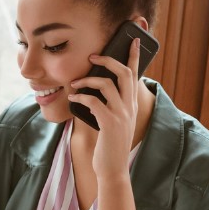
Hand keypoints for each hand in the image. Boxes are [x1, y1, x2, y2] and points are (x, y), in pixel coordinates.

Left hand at [68, 37, 139, 178]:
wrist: (113, 170)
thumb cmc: (110, 146)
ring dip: (87, 80)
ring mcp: (121, 114)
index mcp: (132, 105)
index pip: (135, 74)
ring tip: (74, 84)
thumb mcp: (115, 122)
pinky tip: (73, 99)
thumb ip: (111, 106)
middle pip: (123, 73)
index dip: (134, 55)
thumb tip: (94, 89)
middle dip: (108, 60)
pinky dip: (81, 97)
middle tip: (93, 57)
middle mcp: (130, 107)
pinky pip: (94, 101)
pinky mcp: (110, 123)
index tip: (133, 39)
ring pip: (107, 84)